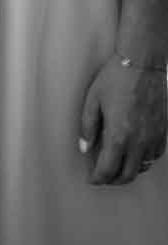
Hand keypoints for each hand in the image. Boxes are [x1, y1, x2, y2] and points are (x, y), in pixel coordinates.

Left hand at [78, 54, 167, 184]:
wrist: (143, 64)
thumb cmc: (115, 78)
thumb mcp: (93, 100)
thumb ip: (87, 127)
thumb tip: (84, 148)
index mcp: (118, 136)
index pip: (107, 170)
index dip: (97, 178)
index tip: (91, 179)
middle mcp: (138, 142)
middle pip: (126, 175)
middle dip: (112, 180)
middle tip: (103, 177)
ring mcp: (153, 139)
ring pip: (142, 168)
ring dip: (128, 172)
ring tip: (117, 167)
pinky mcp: (163, 132)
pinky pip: (155, 156)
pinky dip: (143, 161)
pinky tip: (135, 155)